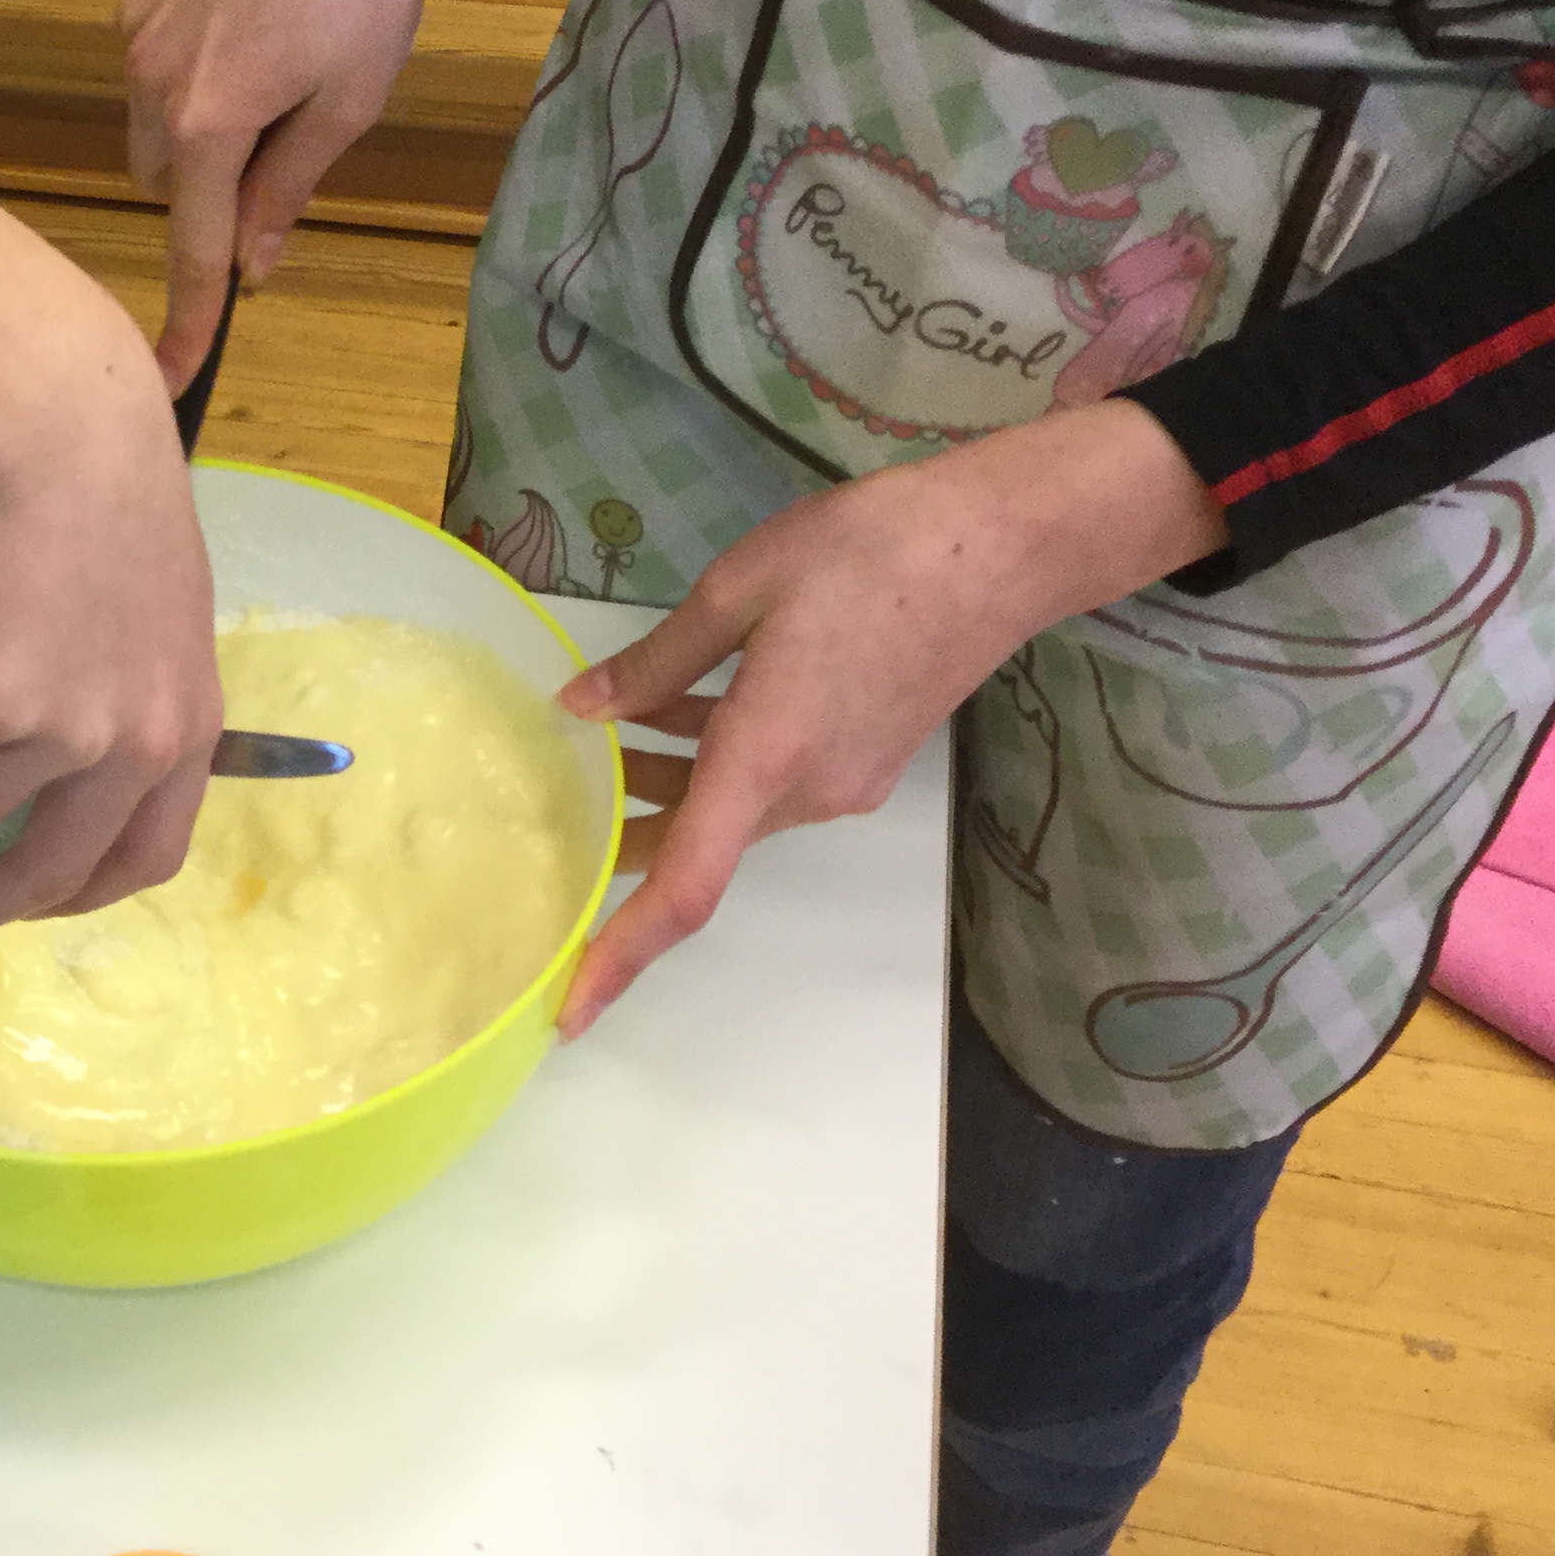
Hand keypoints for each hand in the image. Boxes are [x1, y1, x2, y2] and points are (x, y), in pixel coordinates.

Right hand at [0, 354, 223, 956]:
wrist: (62, 422)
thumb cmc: (106, 480)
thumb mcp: (153, 594)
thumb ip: (129, 664)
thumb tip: (77, 691)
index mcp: (189, 725)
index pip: (148, 852)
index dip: (82, 893)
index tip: (28, 902)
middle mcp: (140, 745)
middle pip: (55, 869)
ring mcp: (70, 730)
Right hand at [121, 0, 464, 389]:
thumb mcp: (352, 100)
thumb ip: (288, 189)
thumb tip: (251, 264)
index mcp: (207, 122)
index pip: (191, 244)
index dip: (188, 316)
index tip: (173, 376)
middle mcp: (149, 79)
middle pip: (162, 180)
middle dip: (207, 187)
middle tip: (286, 140)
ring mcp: (134, 22)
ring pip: (152, 116)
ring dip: (197, 120)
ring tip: (277, 54)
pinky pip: (152, 50)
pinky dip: (189, 57)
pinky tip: (251, 6)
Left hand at [553, 401, 1230, 1034]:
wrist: (1003, 545)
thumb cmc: (868, 551)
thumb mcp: (740, 587)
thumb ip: (656, 661)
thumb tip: (580, 709)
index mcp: (769, 755)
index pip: (687, 887)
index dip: (622, 954)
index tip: (571, 1010)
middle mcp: (809, 790)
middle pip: (700, 844)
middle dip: (625, 842)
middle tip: (552, 826)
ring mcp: (846, 780)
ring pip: (733, 806)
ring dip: (668, 787)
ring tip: (600, 742)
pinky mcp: (869, 757)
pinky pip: (772, 779)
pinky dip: (718, 758)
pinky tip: (677, 703)